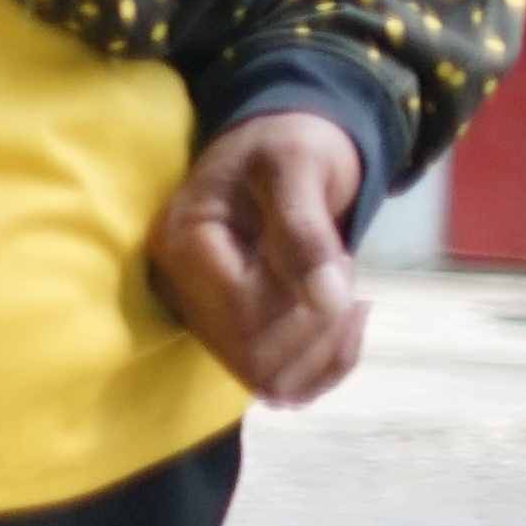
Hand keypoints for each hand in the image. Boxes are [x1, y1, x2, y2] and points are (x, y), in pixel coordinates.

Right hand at [151, 108, 375, 405]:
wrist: (282, 146)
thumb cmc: (290, 144)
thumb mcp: (301, 166)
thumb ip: (307, 230)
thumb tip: (327, 302)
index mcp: (183, 244)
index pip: (241, 316)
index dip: (303, 303)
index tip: (341, 258)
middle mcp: (179, 289)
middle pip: (252, 358)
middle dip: (317, 328)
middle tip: (342, 270)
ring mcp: (200, 315)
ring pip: (267, 379)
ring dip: (324, 346)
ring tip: (341, 288)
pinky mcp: (228, 331)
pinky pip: (278, 381)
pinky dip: (326, 363)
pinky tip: (346, 321)